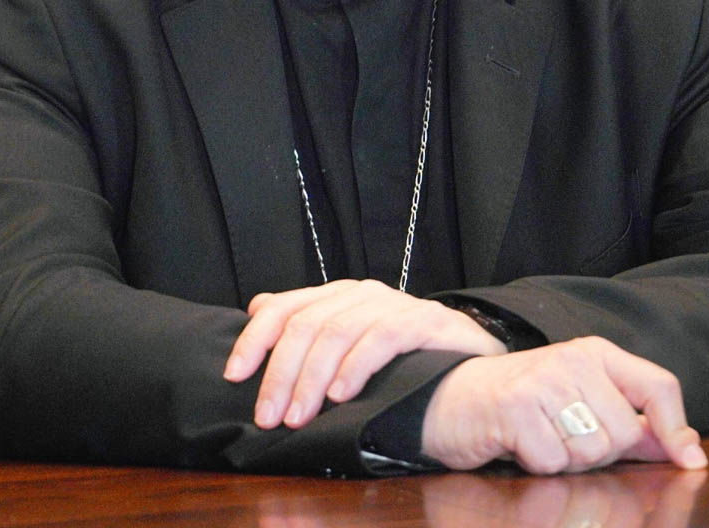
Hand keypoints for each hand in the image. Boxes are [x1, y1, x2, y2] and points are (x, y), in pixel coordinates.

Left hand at [223, 279, 506, 428]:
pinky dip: (357, 366)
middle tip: (268, 415)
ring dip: (312, 378)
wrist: (474, 359)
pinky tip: (342, 396)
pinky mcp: (424, 322)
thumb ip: (308, 324)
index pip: (284, 308)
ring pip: (338, 331)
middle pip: (307, 324)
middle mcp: (362, 293)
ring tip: (299, 416)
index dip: (255, 340)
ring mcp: (394, 304)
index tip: (234, 376)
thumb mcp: (351, 343)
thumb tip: (258, 308)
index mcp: (339, 296)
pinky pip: (382, 338)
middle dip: (280, 372)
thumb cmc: (406, 359)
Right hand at [421, 336, 706, 473]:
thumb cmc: (522, 401)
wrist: (450, 394)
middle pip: (624, 434)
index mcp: (595, 353)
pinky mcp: (516, 408)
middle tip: (565, 435)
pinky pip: (553, 461)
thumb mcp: (580, 399)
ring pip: (591, 451)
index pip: (657, 386)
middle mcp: (572, 359)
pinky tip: (519, 443)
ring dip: (567, 459)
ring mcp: (543, 381)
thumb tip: (689, 447)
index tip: (689, 462)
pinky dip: (538, 464)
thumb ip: (633, 421)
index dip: (677, 429)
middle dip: (599, 451)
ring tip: (541, 436)